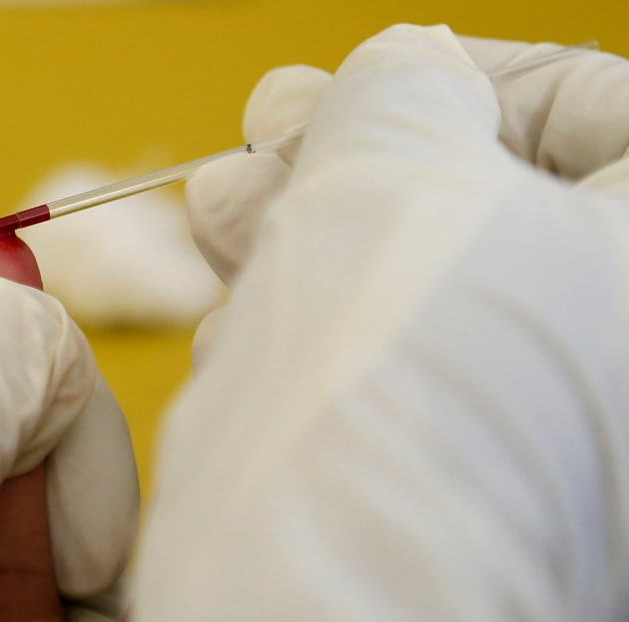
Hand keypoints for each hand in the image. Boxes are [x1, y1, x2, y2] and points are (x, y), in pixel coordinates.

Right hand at [138, 25, 628, 619]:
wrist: (310, 611)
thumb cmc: (385, 391)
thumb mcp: (395, 173)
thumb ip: (406, 88)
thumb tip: (402, 76)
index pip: (605, 118)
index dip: (478, 77)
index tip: (383, 74)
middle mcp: (621, 376)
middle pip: (495, 211)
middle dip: (361, 157)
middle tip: (269, 132)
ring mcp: (547, 446)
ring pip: (421, 296)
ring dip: (312, 239)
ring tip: (223, 215)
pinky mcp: (456, 494)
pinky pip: (388, 378)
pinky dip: (311, 334)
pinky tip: (238, 317)